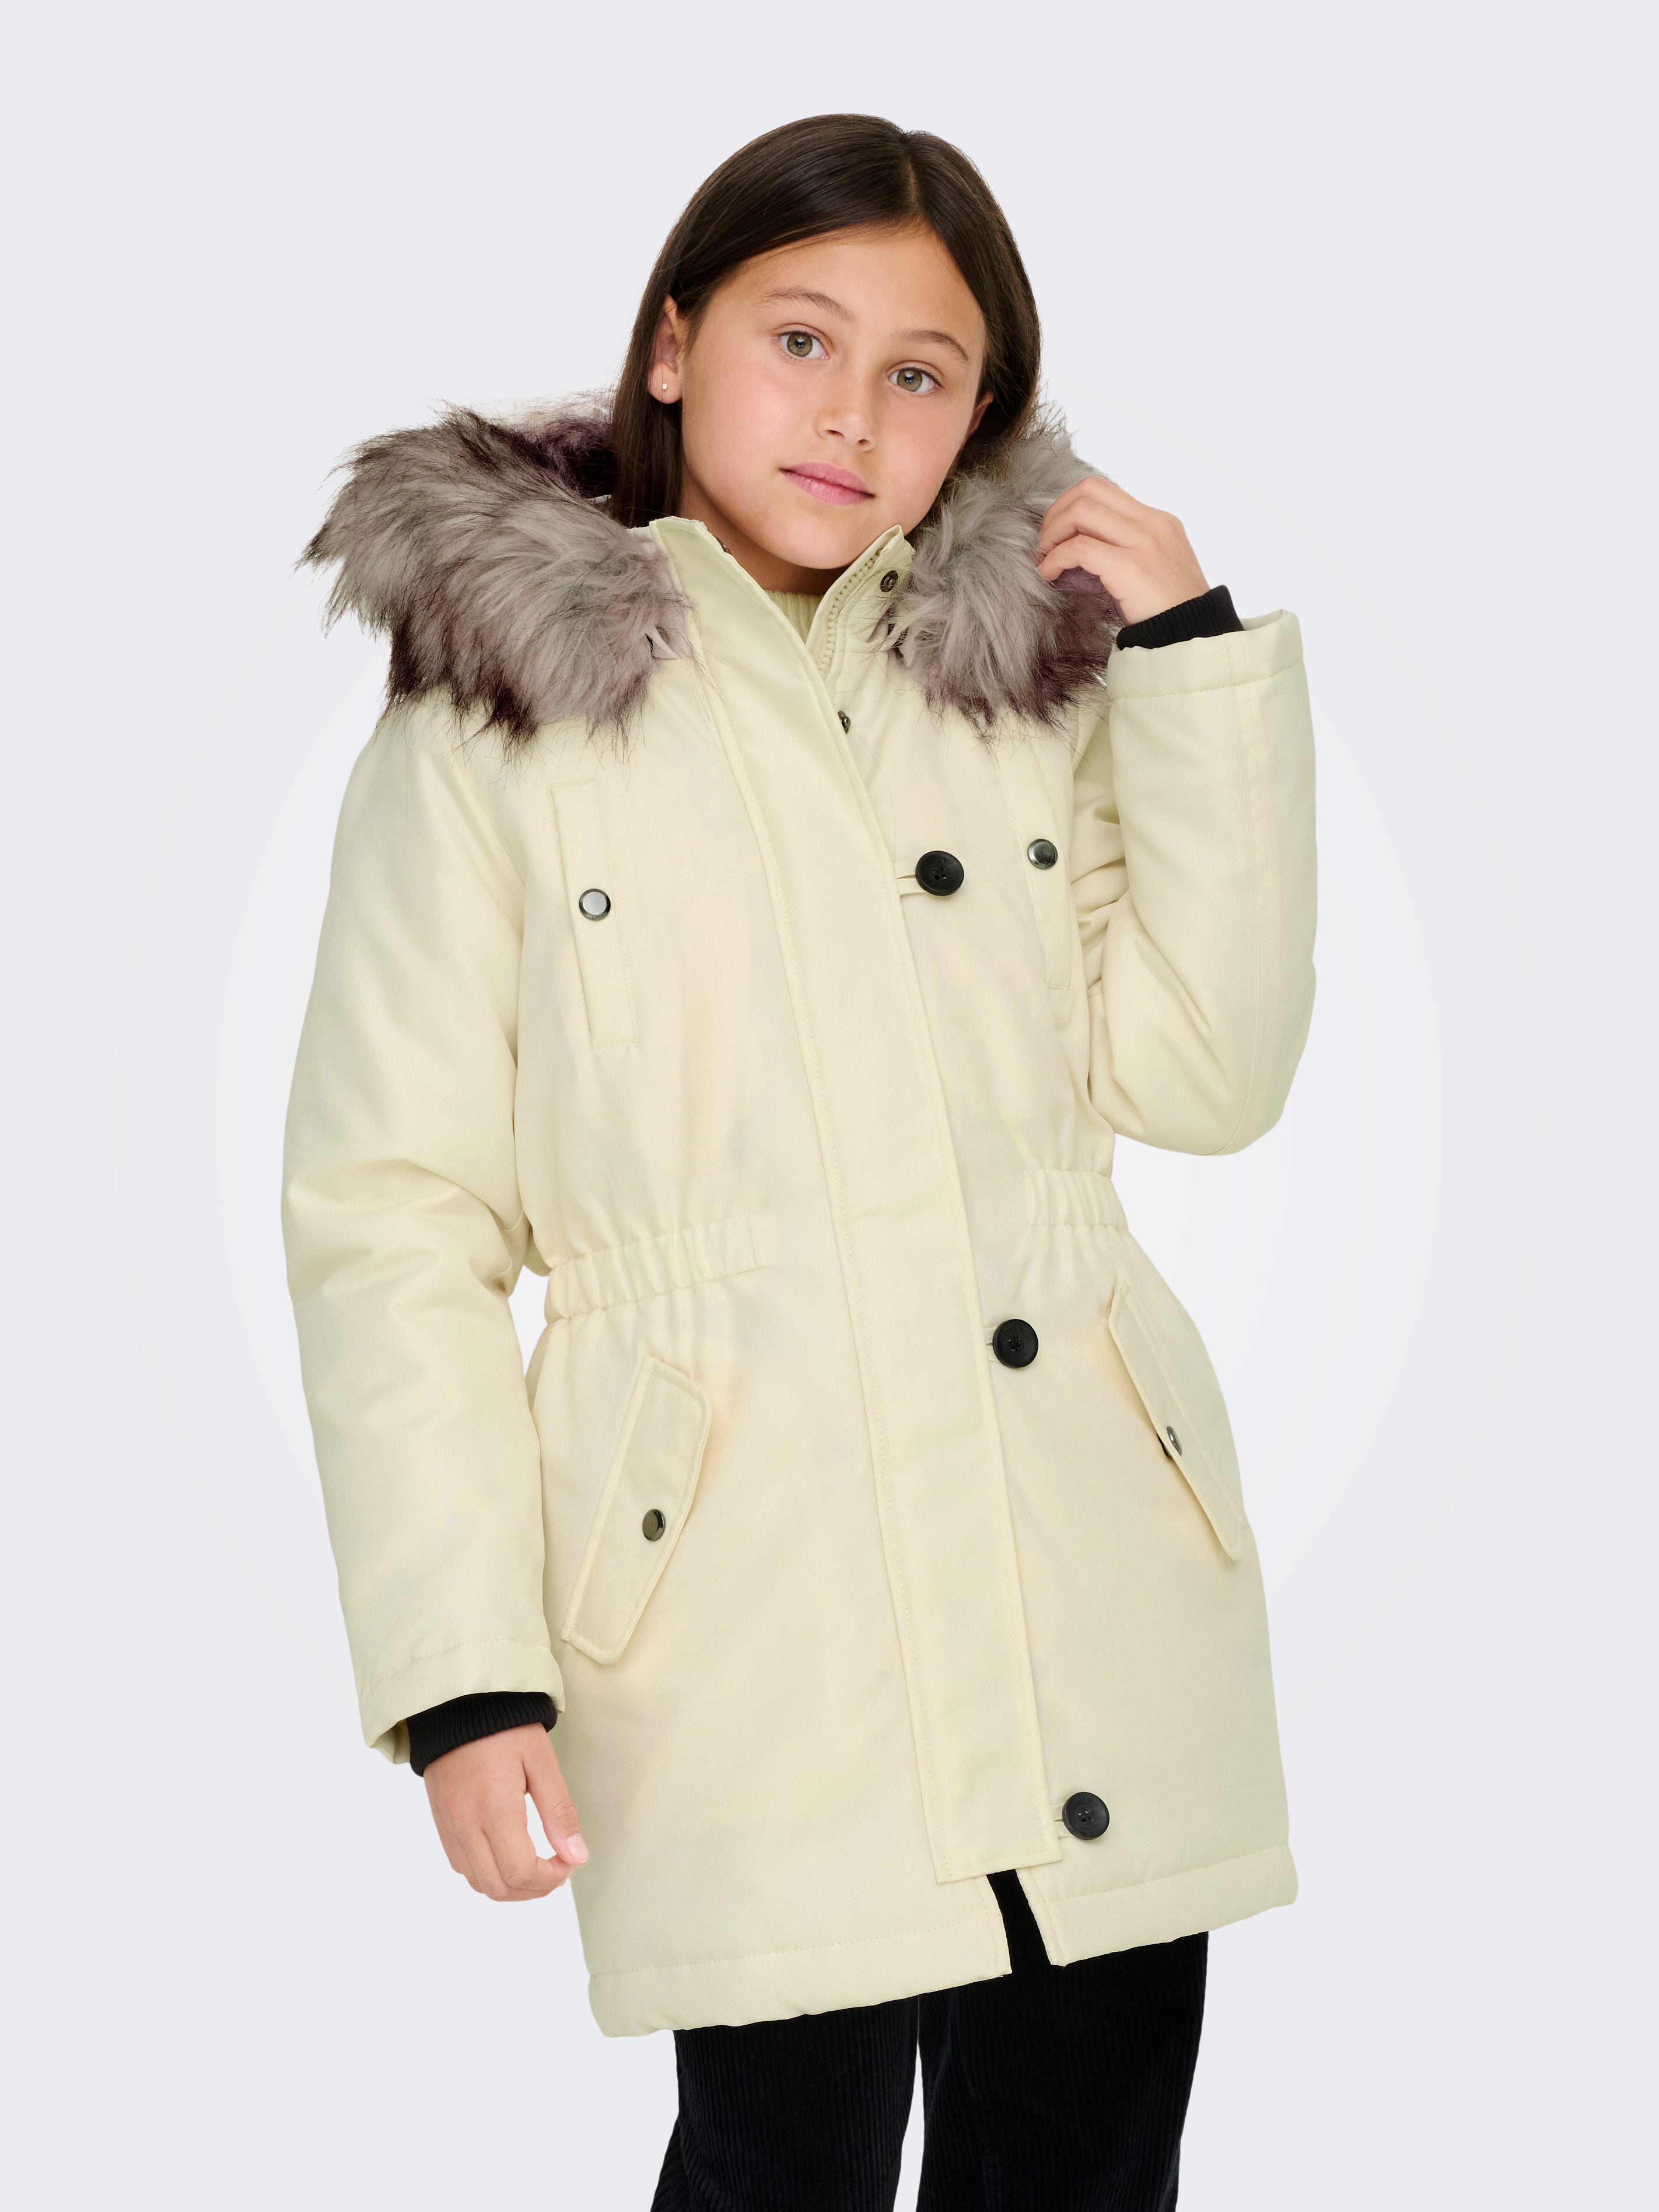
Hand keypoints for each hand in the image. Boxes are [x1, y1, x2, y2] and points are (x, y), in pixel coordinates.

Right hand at [423, 1723, 586, 1901]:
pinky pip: (461, 1865)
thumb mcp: (542, 1762)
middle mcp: (466, 1825)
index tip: (570, 1861)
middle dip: (534, 1889)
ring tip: (536, 1865)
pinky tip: (506, 1854)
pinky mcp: (441, 1822)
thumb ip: (559, 1812)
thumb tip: (576, 1857)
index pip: (521, 1872)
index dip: (551, 1878)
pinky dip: (487, 1872)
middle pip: (499, 1888)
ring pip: (478, 1883)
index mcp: (494, 1809)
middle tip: (558, 1869)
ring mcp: (449, 1826)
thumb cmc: (504, 1726)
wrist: (458, 1704)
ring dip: (510, 1885)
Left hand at [1036, 478, 1207, 626]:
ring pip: (1081, 511)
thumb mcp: (1149, 567)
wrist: (1194, 636)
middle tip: (1046, 543)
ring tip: (1046, 559)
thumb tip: (1073, 547)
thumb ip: (1121, 549)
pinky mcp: (1131, 567)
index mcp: (1158, 520)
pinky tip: (1050, 574)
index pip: (1103, 490)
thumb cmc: (1167, 610)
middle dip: (1057, 513)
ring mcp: (1143, 542)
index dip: (1070, 504)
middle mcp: (1152, 523)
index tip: (1058, 532)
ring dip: (1053, 533)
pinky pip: (1079, 548)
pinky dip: (1056, 558)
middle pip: (1089, 490)